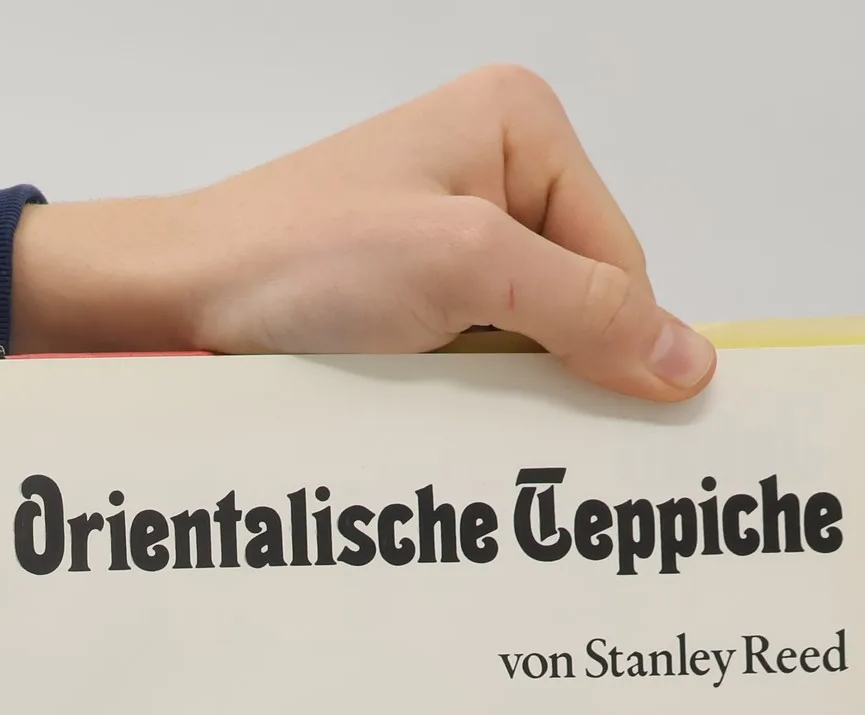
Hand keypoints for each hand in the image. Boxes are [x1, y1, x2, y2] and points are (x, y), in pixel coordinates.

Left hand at [11, 65, 713, 401]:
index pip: (620, 258)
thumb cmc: (297, 259)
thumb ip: (583, 311)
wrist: (175, 301)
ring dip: (503, 395)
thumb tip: (690, 361)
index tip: (616, 425)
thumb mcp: (464, 268)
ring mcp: (445, 238)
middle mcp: (491, 173)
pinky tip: (438, 423)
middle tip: (532, 437)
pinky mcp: (405, 299)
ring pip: (525, 343)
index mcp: (519, 126)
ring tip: (463, 423)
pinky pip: (472, 362)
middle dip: (557, 370)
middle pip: (578, 303)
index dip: (617, 344)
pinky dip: (463, 401)